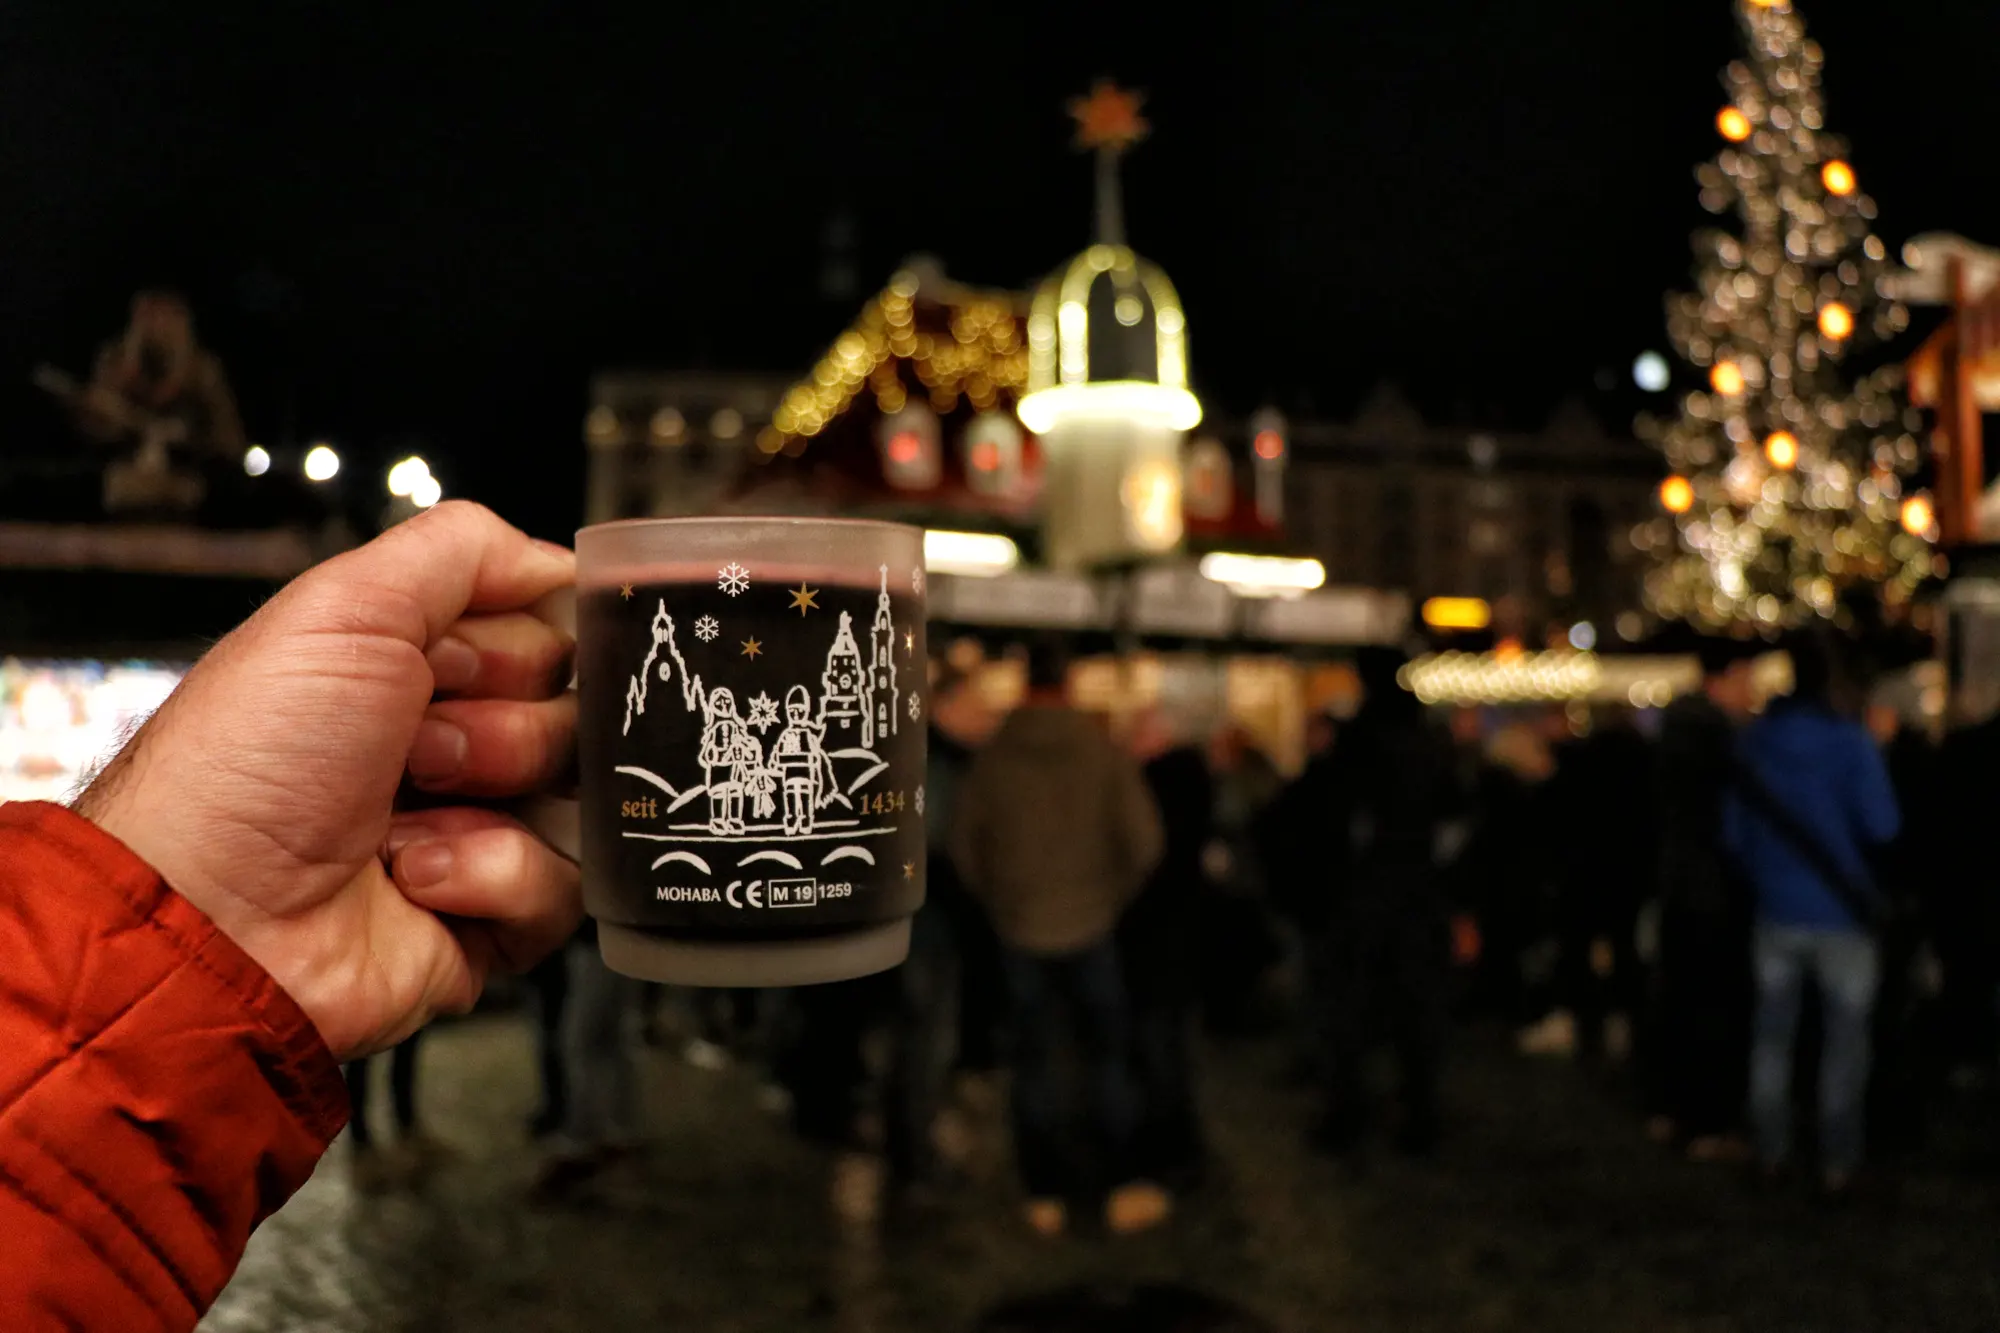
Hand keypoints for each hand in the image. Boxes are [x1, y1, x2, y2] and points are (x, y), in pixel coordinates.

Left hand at [76, 501, 580, 1060]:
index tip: (449, 663)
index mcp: (420, 670)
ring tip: (404, 821)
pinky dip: (489, 875)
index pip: (548, 634)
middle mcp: (457, 748)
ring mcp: (480, 833)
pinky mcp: (495, 918)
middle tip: (417, 748)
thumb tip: (560, 563)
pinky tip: (415, 877)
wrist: (213, 914)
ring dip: (490, 803)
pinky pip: (563, 884)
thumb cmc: (246, 764)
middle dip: (499, 727)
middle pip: (574, 715)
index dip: (514, 648)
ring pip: (578, 800)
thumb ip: (462, 549)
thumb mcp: (345, 608)